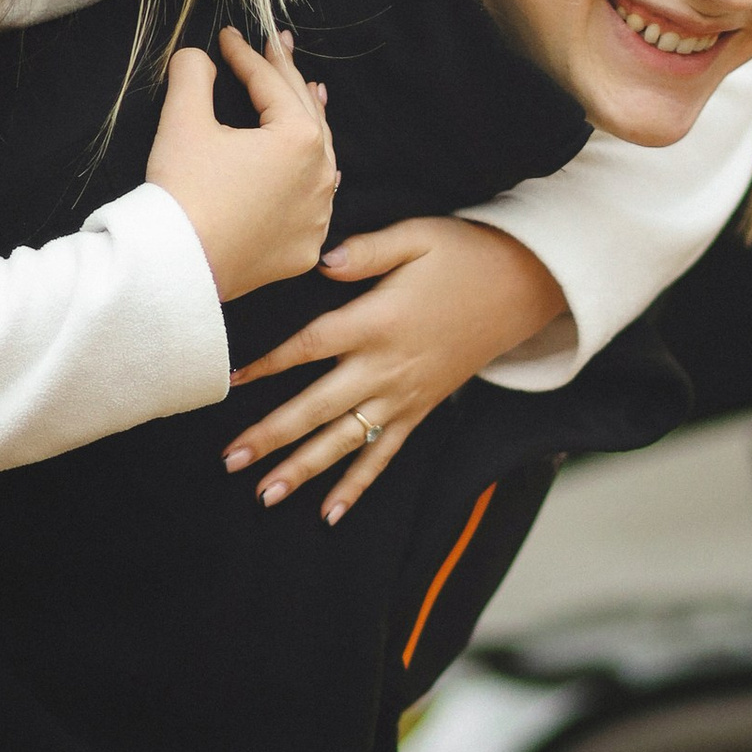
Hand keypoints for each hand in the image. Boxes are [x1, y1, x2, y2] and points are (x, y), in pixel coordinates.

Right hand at [146, 28, 338, 302]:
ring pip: (320, 159)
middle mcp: (321, 178)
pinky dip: (312, 178)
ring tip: (310, 93)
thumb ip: (194, 73)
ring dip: (310, 123)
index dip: (246, 55)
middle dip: (287, 78)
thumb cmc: (181, 191)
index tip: (229, 37)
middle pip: (305, 116)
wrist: (175, 267)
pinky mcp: (304, 250)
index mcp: (299, 139)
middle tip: (277, 46)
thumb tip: (198, 56)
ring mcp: (317, 218)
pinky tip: (316, 168)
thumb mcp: (182, 119)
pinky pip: (315, 204)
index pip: (271, 85)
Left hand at [223, 218, 569, 521]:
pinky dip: (357, 486)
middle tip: (230, 460)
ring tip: (264, 494)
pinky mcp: (419, 410)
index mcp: (377, 321)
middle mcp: (386, 367)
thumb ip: (366, 251)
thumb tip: (321, 263)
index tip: (230, 381)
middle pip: (318, 407)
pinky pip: (383, 455)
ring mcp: (404, 395)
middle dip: (272, 436)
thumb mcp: (417, 237)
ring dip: (303, 470)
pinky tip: (329, 514)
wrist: (522, 288)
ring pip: (345, 441)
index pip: (310, 347)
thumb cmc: (463, 255)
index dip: (268, 364)